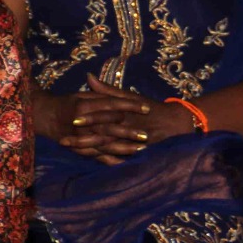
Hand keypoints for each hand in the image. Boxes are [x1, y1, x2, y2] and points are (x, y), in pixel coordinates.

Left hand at [42, 74, 189, 163]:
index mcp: (125, 113)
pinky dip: (110, 162)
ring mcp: (134, 142)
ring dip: (92, 152)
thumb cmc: (151, 108)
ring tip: (74, 153)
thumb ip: (108, 90)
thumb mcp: (130, 98)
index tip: (71, 120)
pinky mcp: (140, 153)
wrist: (178, 123)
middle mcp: (129, 128)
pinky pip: (123, 159)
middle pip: (104, 134)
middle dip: (84, 139)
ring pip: (111, 148)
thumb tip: (89, 77)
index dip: (88, 119)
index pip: (105, 116)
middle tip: (64, 141)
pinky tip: (95, 165)